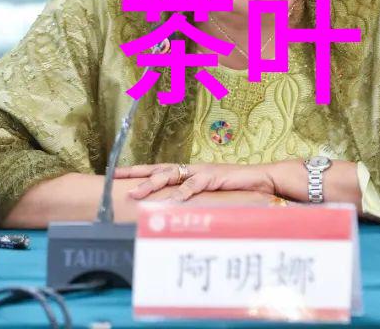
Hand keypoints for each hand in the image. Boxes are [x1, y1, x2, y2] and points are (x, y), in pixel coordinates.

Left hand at [116, 162, 276, 201]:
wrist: (262, 180)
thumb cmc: (236, 189)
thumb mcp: (211, 196)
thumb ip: (194, 200)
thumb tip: (175, 211)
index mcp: (189, 172)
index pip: (158, 169)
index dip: (138, 171)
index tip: (117, 173)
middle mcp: (192, 169)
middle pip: (158, 169)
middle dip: (137, 173)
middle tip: (117, 179)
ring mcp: (201, 172)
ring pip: (171, 175)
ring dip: (152, 184)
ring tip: (136, 193)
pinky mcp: (213, 177)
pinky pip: (194, 186)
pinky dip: (181, 193)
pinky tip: (170, 201)